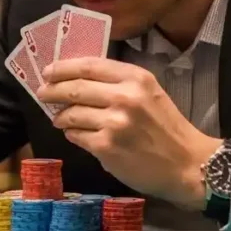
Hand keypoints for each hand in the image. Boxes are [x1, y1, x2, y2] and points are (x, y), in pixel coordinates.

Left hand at [37, 57, 219, 208]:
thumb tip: (75, 79)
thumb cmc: (166, 128)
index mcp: (135, 78)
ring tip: (60, 118)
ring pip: (71, 113)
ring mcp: (114, 122)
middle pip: (74, 87)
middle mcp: (124, 97)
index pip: (88, 66)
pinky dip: (71, 134)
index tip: (48, 71)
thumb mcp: (148, 93)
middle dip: (52, 90)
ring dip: (61, 116)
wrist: (187, 165)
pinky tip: (75, 134)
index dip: (63, 67)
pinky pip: (76, 136)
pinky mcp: (106, 147)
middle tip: (42, 92)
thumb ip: (117, 83)